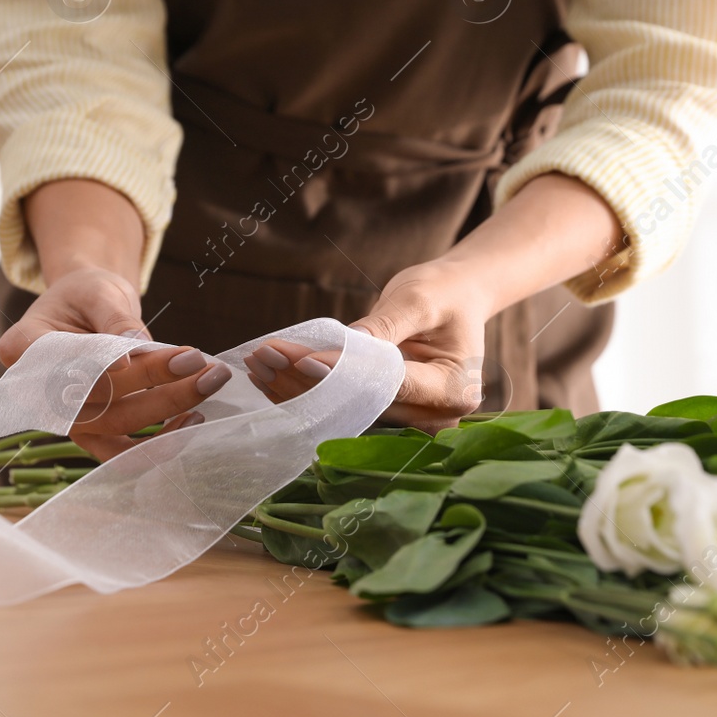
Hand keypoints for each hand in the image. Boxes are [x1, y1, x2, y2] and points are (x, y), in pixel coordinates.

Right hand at [0, 267, 230, 459]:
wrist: (85, 310)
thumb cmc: (87, 295)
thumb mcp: (98, 291)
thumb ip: (115, 319)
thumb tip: (136, 348)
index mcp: (23, 346)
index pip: (69, 361)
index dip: (107, 364)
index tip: (150, 356)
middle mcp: (36, 393)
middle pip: (100, 396)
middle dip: (157, 381)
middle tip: (202, 361)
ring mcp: (64, 419)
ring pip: (117, 426)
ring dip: (168, 410)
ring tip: (209, 382)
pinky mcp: (91, 435)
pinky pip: (122, 452)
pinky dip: (159, 442)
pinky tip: (193, 416)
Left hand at [240, 262, 485, 432]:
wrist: (458, 300)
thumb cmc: (444, 293)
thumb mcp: (418, 299)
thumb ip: (385, 326)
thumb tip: (346, 346)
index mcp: (455, 389)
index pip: (390, 383)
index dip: (344, 374)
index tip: (302, 360)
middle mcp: (436, 418)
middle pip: (363, 404)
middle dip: (310, 381)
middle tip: (265, 358)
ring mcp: (412, 423)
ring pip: (347, 412)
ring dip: (299, 390)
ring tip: (258, 365)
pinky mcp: (388, 417)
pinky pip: (344, 408)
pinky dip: (308, 392)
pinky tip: (270, 378)